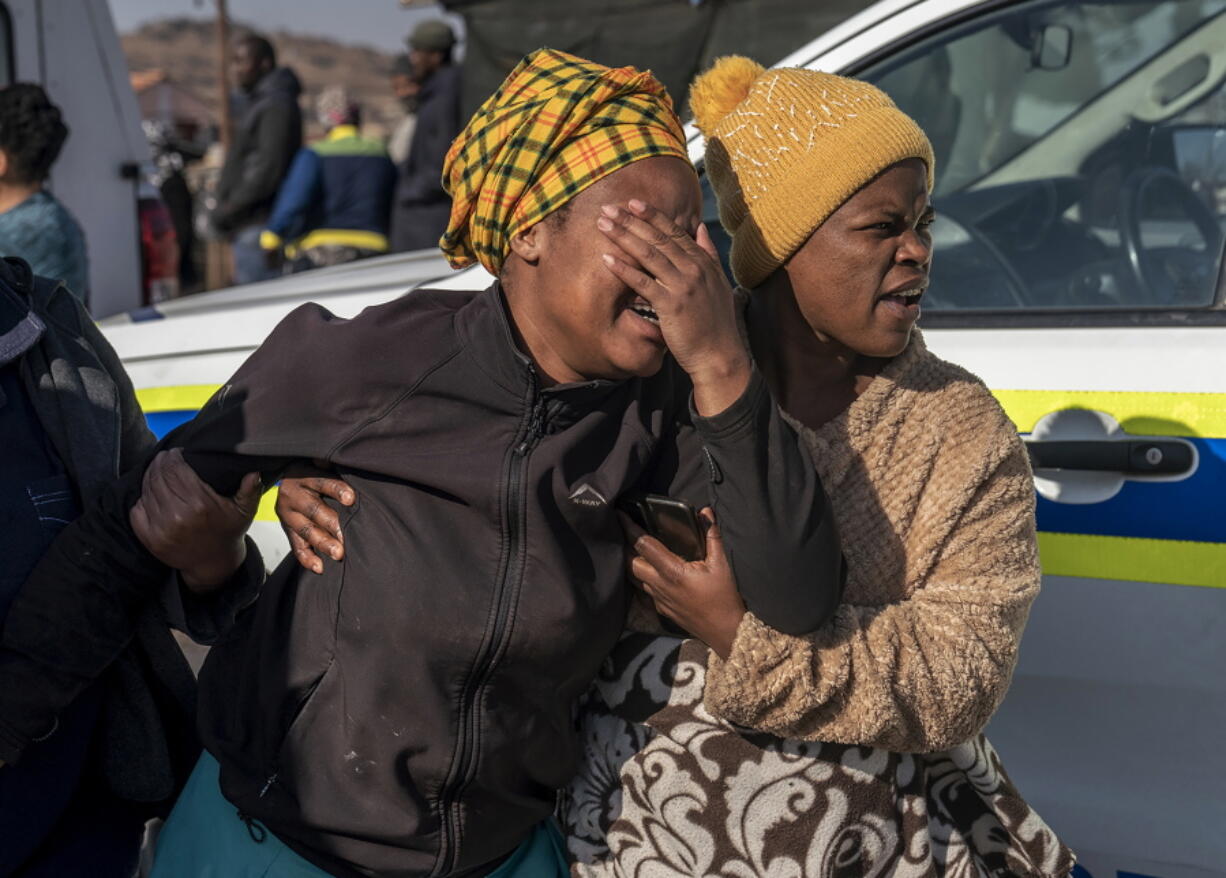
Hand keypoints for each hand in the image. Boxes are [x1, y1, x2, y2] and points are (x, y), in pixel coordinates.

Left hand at [129, 448, 262, 592]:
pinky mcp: (150, 538)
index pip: (175, 469)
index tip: (176, 453)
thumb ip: (251, 489)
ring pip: (146, 490)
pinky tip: (152, 494)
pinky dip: (142, 499)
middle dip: (159, 463)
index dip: (172, 456)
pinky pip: (136, 509)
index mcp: (200, 504)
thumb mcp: (245, 510)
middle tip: (165, 459)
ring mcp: (161, 528)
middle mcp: (178, 515)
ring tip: (158, 473)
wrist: (212, 563)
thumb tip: (254, 471)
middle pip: (158, 476)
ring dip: (150, 478)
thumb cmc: (228, 532)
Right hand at [275, 467, 354, 573]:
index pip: (322, 482)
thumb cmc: (314, 470)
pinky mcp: (286, 529)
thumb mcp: (321, 463)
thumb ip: (334, 467)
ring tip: (338, 554)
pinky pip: (295, 546)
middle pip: (314, 510)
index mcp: (304, 475)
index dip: (337, 490)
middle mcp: (292, 494)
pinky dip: (307, 558)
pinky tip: (320, 567)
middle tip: (347, 538)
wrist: (286, 477)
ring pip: (305, 530)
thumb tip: (356, 464)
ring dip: (322, 543)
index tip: (351, 499)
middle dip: (332, 524)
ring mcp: (287, 514)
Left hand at [597, 200, 750, 415]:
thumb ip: (708, 253)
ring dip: (624, 236)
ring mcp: (683, 285)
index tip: (633, 202)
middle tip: (609, 208)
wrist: (719, 354)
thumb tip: (700, 228)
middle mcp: (694, 269)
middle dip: (631, 221)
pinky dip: (624, 269)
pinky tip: (606, 259)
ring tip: (603, 224)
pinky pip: (643, 282)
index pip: (674, 232)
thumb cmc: (715, 323)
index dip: (652, 215)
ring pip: (648, 254)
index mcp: (703, 262)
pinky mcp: (671, 304)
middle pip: (658, 238)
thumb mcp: (718, 282)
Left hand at [620, 508, 746, 658]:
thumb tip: (706, 511)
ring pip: (635, 577)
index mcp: (672, 571)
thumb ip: (711, 536)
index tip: (620, 515)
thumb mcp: (721, 564)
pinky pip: (645, 590)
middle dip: (625, 546)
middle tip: (626, 531)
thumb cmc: (724, 597)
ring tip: (634, 548)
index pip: (643, 546)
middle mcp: (660, 585)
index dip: (629, 529)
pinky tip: (650, 571)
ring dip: (632, 562)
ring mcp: (658, 599)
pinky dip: (642, 577)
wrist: (726, 631)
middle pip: (631, 563)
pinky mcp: (661, 609)